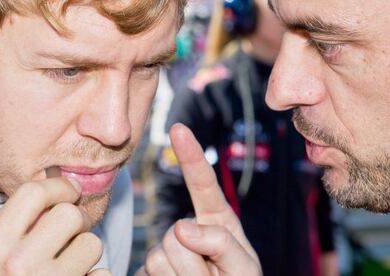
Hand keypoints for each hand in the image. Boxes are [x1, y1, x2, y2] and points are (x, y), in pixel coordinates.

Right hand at [0, 178, 109, 274]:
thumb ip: (18, 227)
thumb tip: (62, 191)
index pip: (34, 193)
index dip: (58, 187)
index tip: (68, 192)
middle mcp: (18, 265)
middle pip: (71, 215)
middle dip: (76, 221)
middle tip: (71, 232)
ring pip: (92, 244)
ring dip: (85, 252)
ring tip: (67, 267)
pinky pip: (103, 274)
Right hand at [137, 123, 261, 274]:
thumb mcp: (243, 267)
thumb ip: (221, 243)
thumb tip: (180, 226)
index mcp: (216, 222)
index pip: (203, 184)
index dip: (191, 156)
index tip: (178, 128)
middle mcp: (188, 230)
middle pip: (176, 233)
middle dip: (194, 263)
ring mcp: (167, 250)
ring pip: (160, 256)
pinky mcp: (149, 269)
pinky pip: (149, 271)